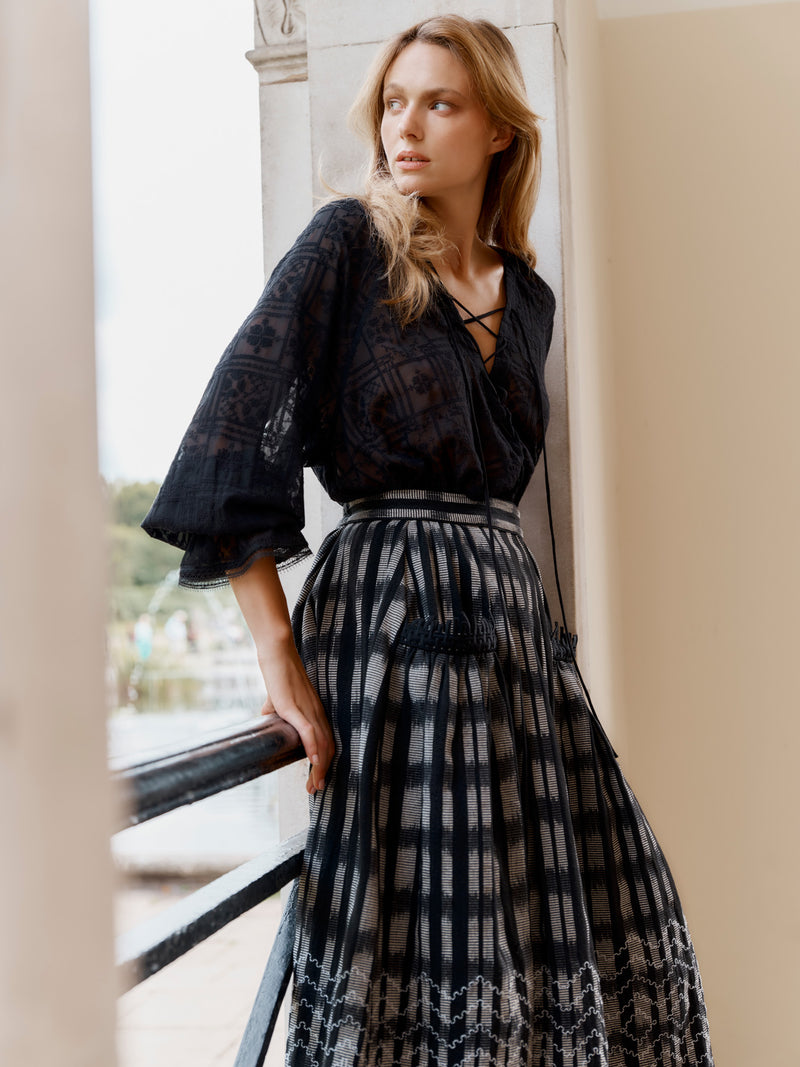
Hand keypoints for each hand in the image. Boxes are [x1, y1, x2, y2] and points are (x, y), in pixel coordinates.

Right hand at [257, 635, 333, 793]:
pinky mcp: (295, 708)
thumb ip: (274, 711)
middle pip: (328, 747)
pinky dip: (313, 748)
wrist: (277, 654)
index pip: (326, 741)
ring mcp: (308, 710)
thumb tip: (264, 720)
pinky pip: (309, 731)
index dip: (324, 762)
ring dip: (319, 767)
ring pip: (321, 743)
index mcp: (315, 712)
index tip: (317, 779)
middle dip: (323, 771)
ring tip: (314, 784)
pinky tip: (314, 762)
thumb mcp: (277, 699)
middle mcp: (317, 713)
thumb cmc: (278, 674)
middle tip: (316, 788)